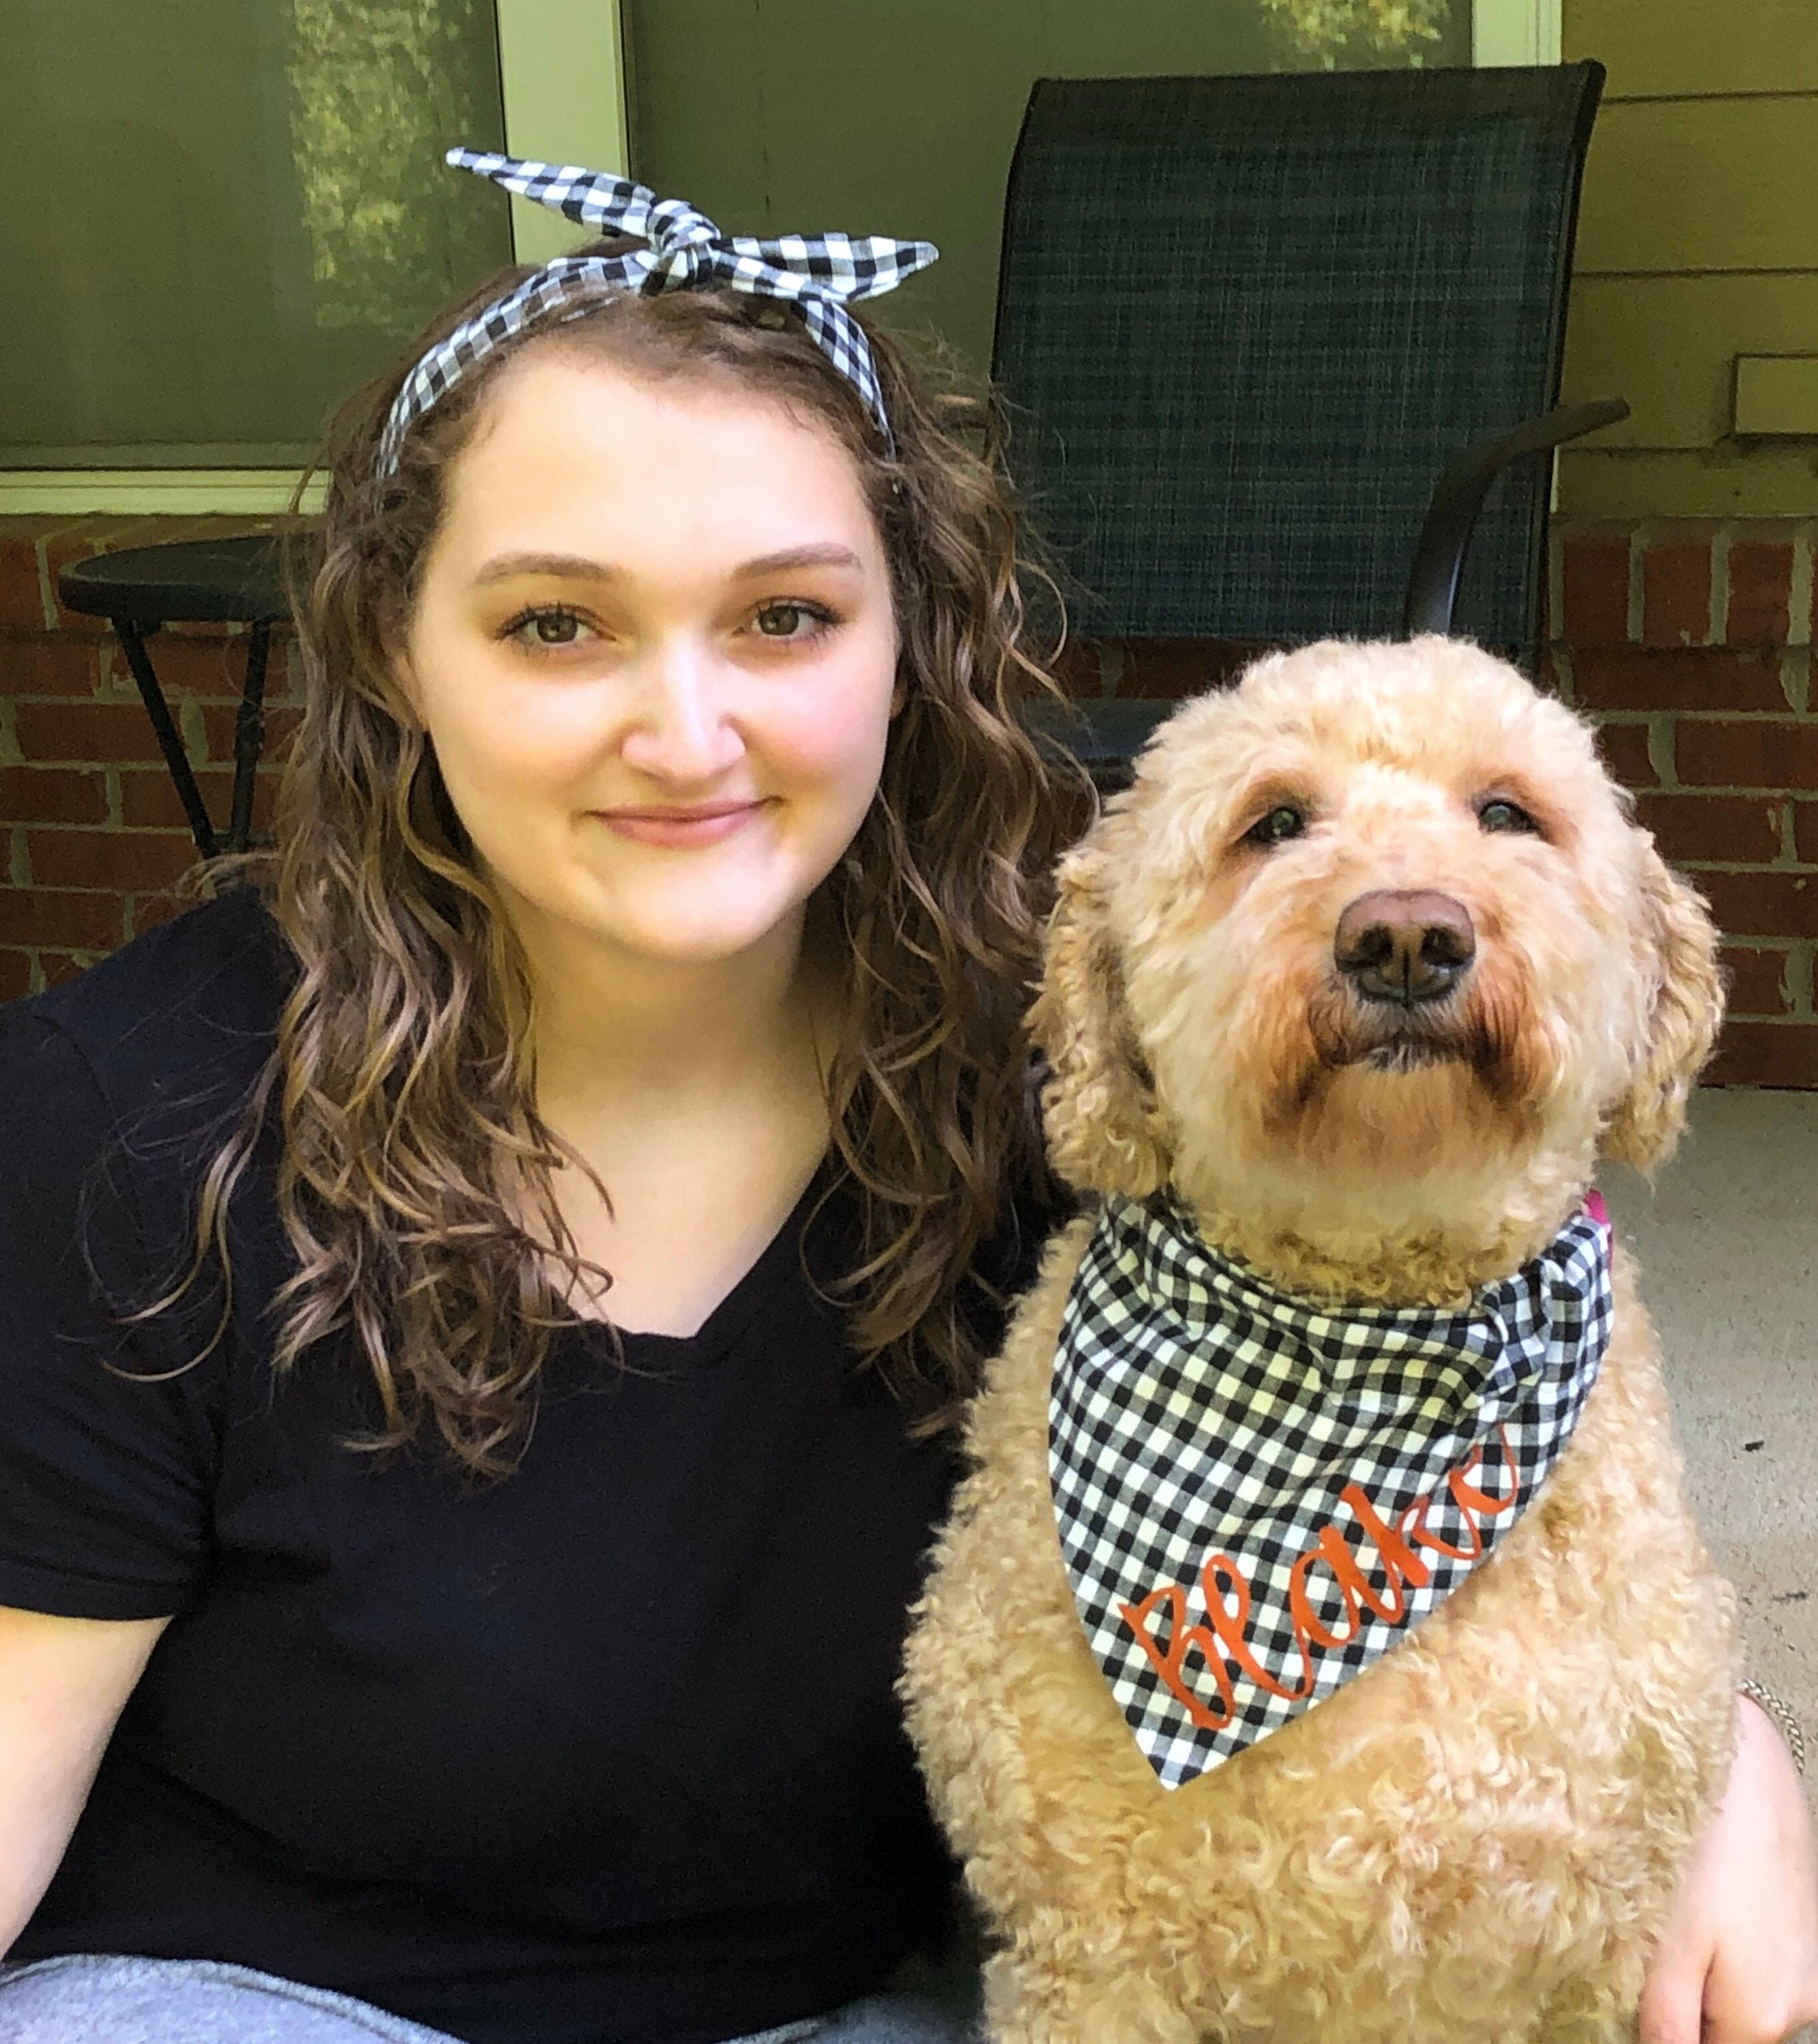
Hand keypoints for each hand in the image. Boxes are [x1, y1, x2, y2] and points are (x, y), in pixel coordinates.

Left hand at [1639, 1694, 1817, 2043]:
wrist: (1746, 1757)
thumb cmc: (1703, 1841)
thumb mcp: (1665, 1936)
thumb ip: (1663, 2016)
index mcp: (1764, 2015)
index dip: (1652, 2032)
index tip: (1624, 1987)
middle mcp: (1800, 2002)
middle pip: (1725, 2028)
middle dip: (1679, 1999)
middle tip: (1636, 1944)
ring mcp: (1808, 1962)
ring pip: (1737, 1991)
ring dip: (1699, 1968)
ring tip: (1667, 1911)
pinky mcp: (1803, 1922)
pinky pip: (1754, 1955)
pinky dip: (1721, 1939)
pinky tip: (1697, 1892)